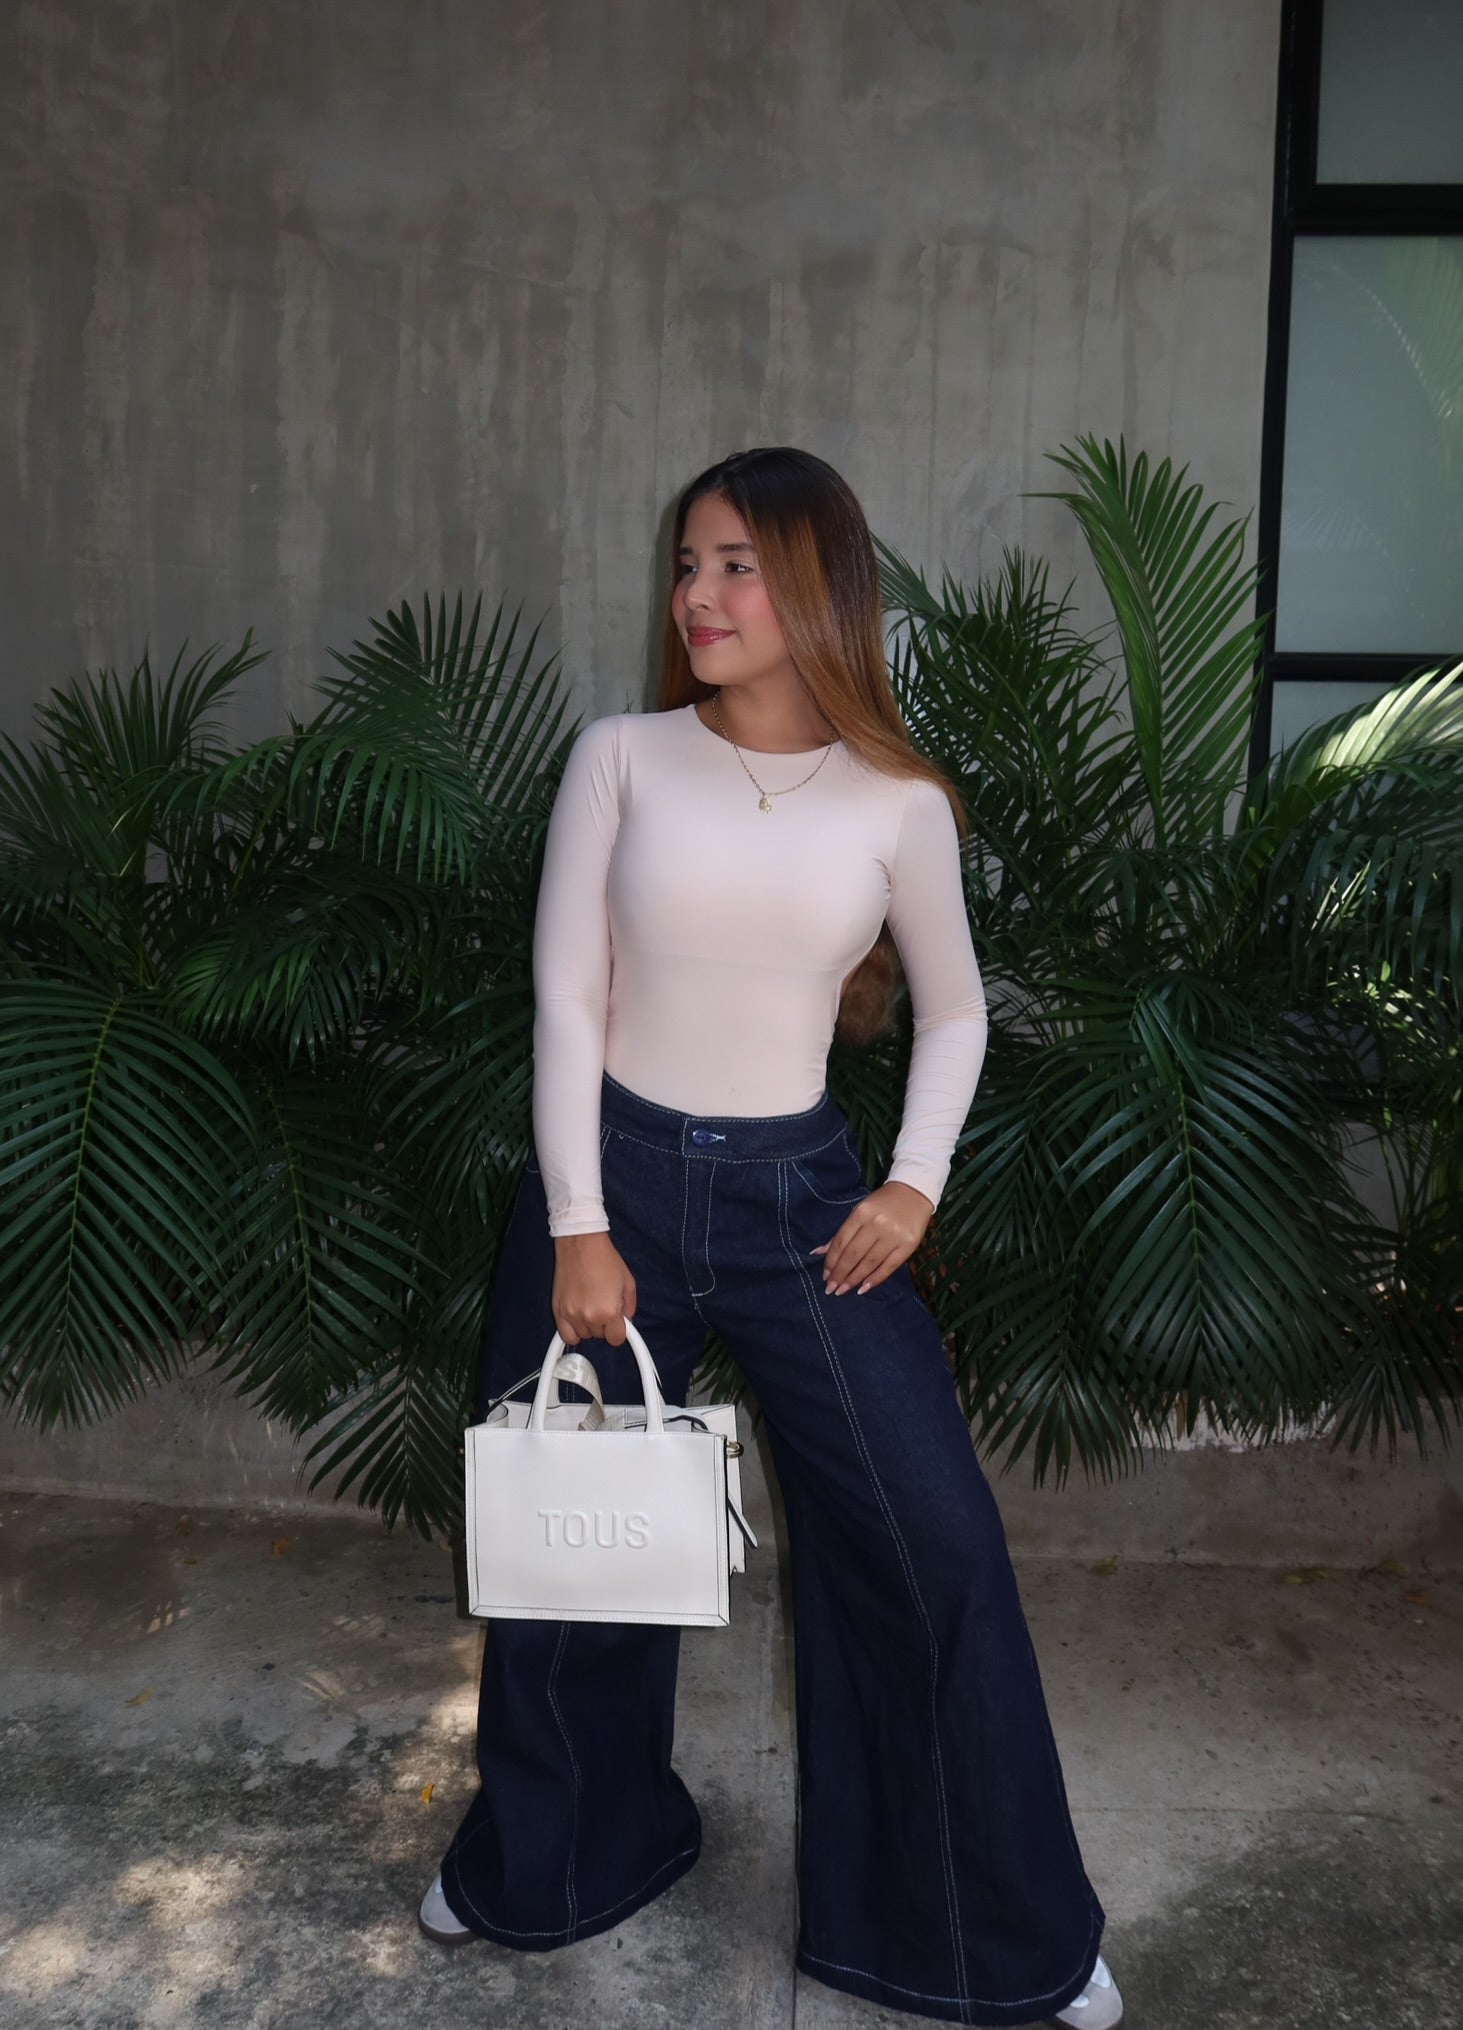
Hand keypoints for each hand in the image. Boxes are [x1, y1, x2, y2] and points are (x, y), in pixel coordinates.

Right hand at [551, 1231, 636, 1345]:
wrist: (581, 1244)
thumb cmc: (605, 1260)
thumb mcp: (628, 1282)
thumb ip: (630, 1306)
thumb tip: (627, 1320)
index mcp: (609, 1312)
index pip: (616, 1339)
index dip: (619, 1330)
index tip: (617, 1322)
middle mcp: (590, 1318)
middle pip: (600, 1337)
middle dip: (604, 1325)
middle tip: (603, 1306)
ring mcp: (571, 1315)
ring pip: (583, 1336)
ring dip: (588, 1326)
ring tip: (590, 1307)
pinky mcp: (557, 1310)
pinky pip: (565, 1335)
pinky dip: (573, 1331)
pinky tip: (577, 1319)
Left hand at [812, 1180, 932, 1296]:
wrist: (914, 1192)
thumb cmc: (882, 1203)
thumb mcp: (859, 1211)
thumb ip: (842, 1233)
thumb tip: (819, 1253)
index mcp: (861, 1213)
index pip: (841, 1242)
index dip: (831, 1261)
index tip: (825, 1276)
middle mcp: (876, 1224)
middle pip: (853, 1254)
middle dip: (840, 1274)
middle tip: (831, 1289)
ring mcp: (894, 1235)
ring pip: (869, 1263)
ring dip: (854, 1279)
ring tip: (843, 1290)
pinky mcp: (909, 1245)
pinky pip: (889, 1266)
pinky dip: (875, 1279)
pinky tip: (864, 1288)